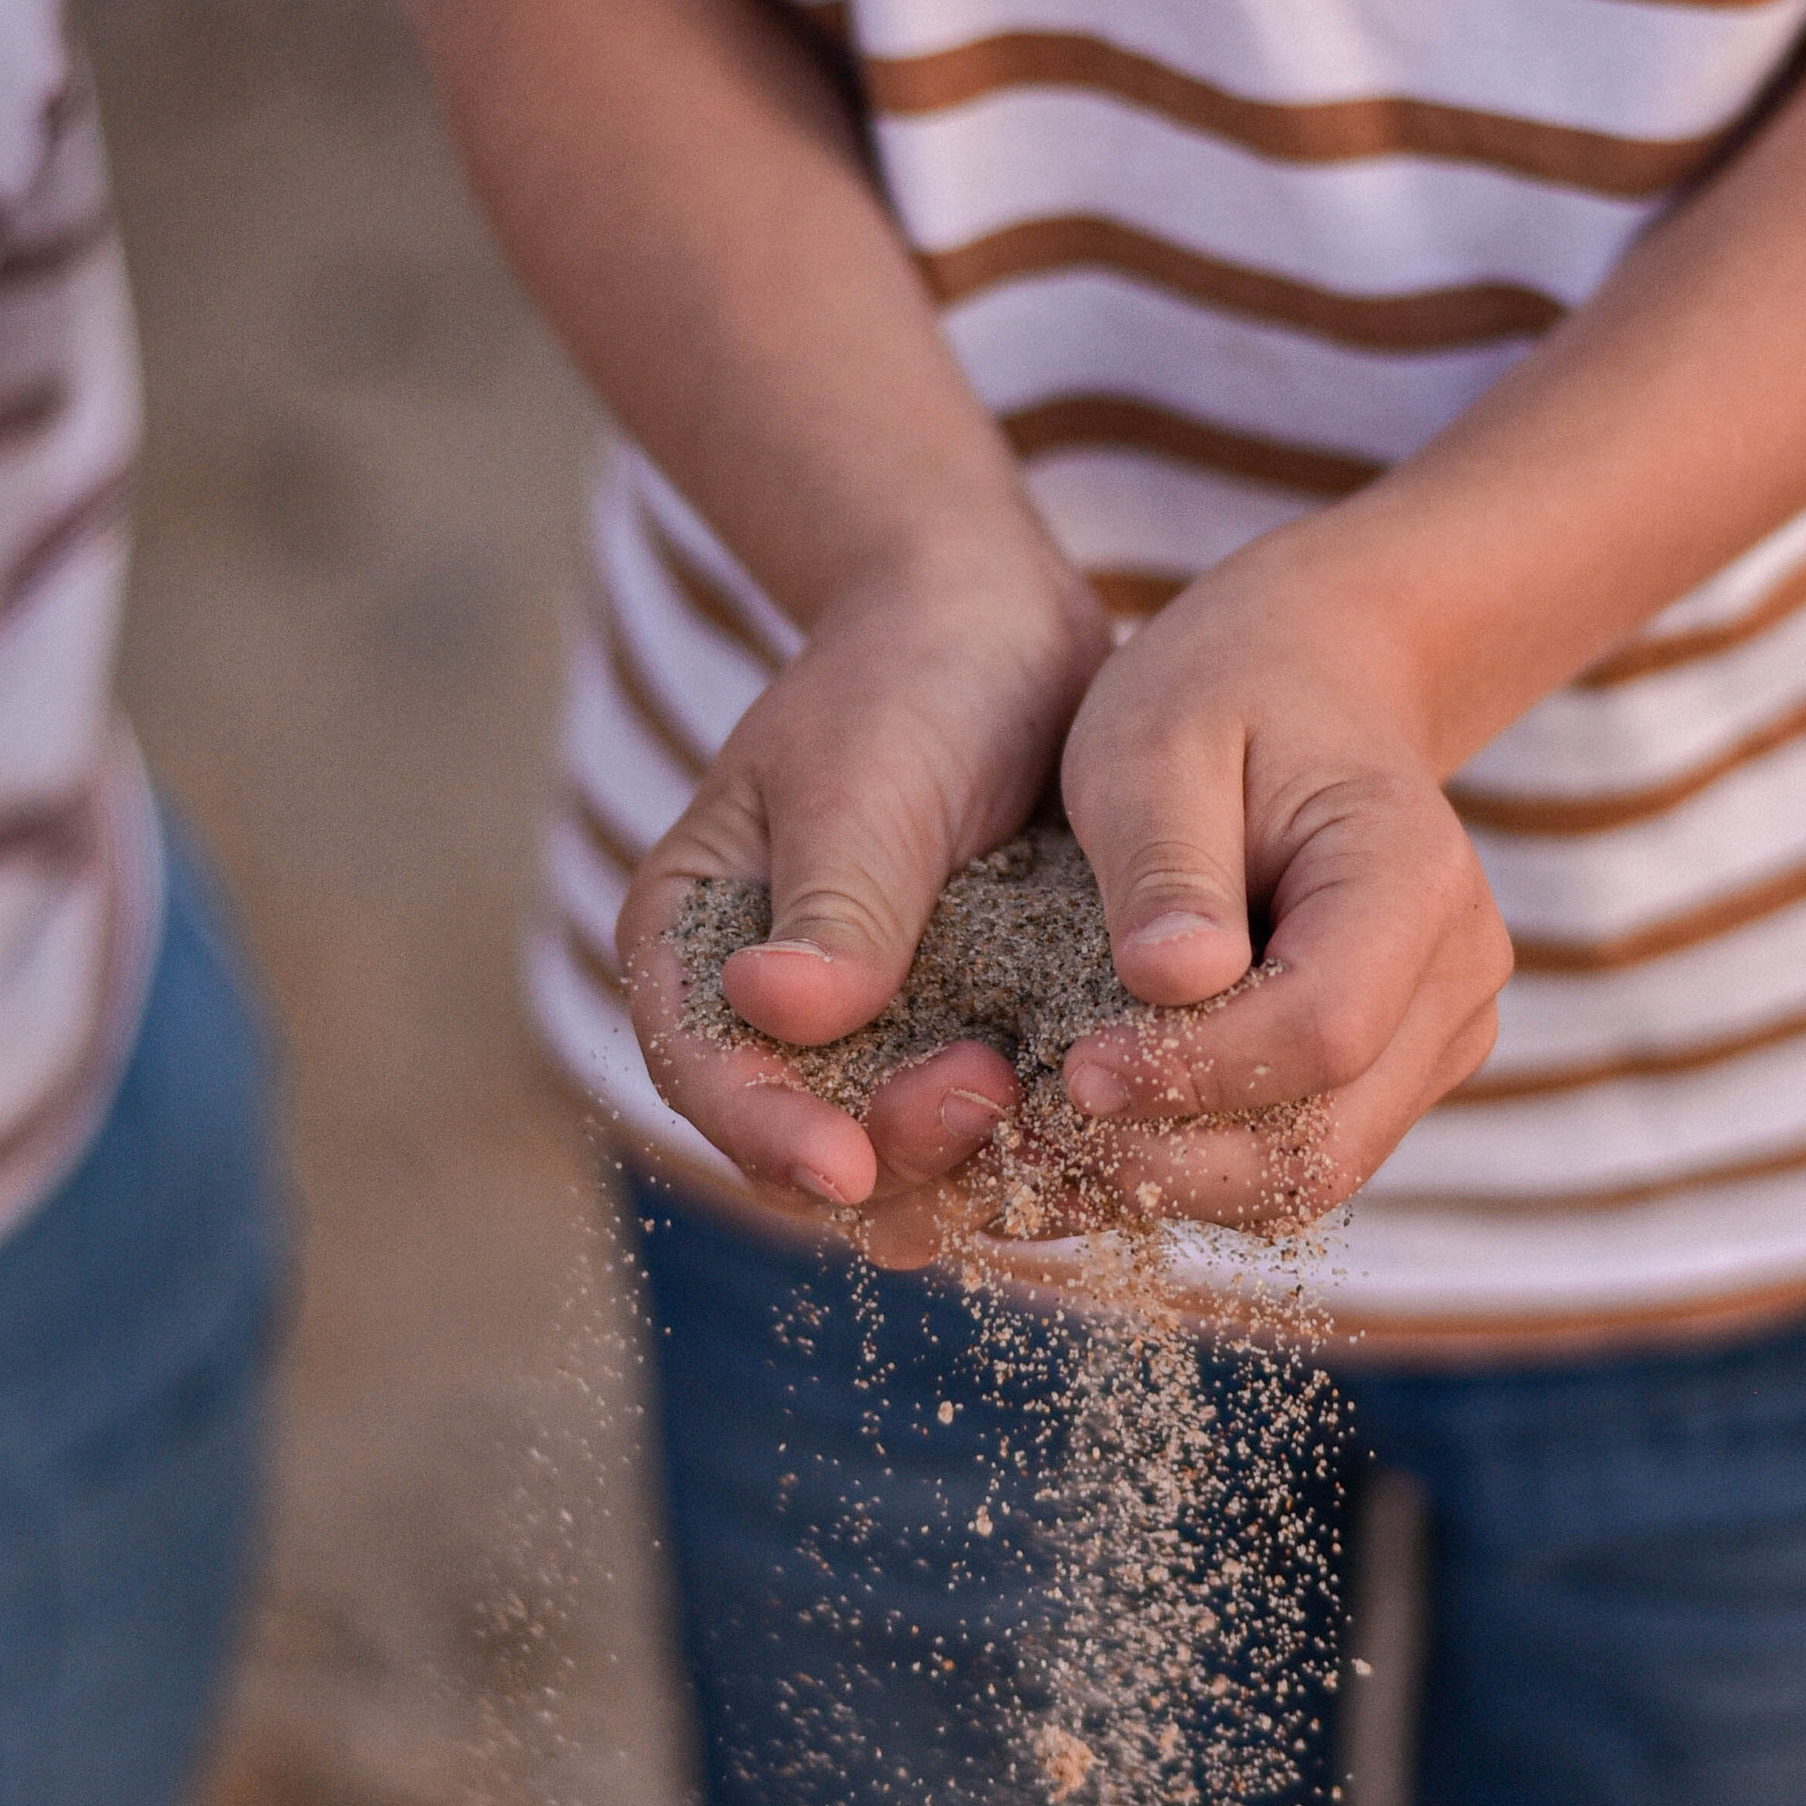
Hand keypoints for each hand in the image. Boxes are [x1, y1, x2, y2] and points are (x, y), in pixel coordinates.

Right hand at [618, 524, 1110, 1250]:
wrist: (1005, 635)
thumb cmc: (909, 678)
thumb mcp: (864, 779)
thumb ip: (835, 903)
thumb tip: (772, 1006)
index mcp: (695, 947)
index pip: (706, 1070)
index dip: (766, 1134)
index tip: (847, 1165)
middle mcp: (771, 1020)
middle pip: (805, 1146)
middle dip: (893, 1155)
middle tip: (989, 1096)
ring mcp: (874, 1045)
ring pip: (906, 1169)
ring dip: (975, 1170)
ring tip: (1058, 1116)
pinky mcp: (967, 1049)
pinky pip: (994, 1139)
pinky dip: (1042, 1148)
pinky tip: (1109, 1128)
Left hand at [1054, 520, 1510, 1228]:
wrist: (1314, 685)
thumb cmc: (1222, 696)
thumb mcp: (1158, 743)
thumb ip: (1168, 861)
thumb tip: (1170, 982)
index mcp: (1412, 878)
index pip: (1323, 1029)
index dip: (1193, 1076)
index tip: (1071, 1072)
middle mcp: (1459, 973)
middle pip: (1327, 1140)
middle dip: (1176, 1163)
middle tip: (1042, 1140)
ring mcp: (1440, 1035)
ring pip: (1315, 1174)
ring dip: (1182, 1185)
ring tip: (1056, 1150)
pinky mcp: (1397, 1074)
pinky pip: (1300, 1160)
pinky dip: (1202, 1169)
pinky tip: (1105, 1136)